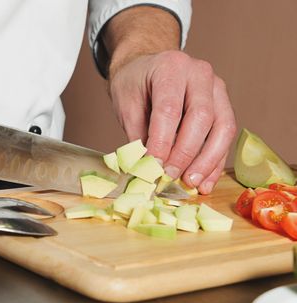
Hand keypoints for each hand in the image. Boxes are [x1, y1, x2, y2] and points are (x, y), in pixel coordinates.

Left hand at [108, 50, 236, 193]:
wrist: (146, 68)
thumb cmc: (135, 85)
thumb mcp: (126, 106)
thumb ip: (138, 135)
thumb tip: (148, 169)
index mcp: (170, 67)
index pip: (170, 109)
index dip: (163, 142)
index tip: (155, 167)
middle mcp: (199, 73)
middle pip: (202, 117)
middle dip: (186, 153)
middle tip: (171, 176)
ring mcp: (216, 88)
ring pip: (222, 127)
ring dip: (208, 161)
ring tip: (191, 184)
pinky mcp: (224, 104)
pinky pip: (225, 135)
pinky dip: (215, 161)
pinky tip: (204, 181)